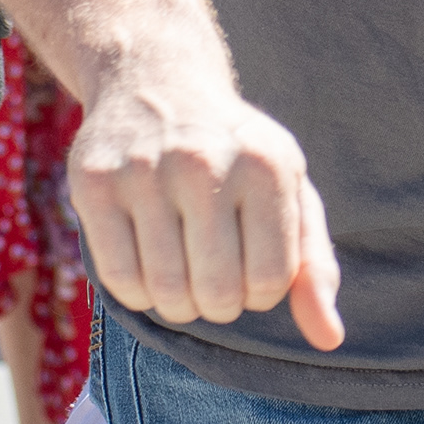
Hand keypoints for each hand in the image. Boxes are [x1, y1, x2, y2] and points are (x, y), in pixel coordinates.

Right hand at [63, 66, 344, 347]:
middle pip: (217, 293)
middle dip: (218, 303)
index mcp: (266, 166)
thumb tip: (329, 340)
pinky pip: (119, 281)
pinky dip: (137, 292)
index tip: (251, 267)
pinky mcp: (94, 183)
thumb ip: (314, 266)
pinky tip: (147, 263)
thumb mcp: (287, 192)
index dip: (261, 293)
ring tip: (182, 270)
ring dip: (177, 302)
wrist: (155, 83)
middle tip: (213, 276)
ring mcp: (144, 171)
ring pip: (166, 293)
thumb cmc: (235, 155)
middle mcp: (205, 164)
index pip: (272, 281)